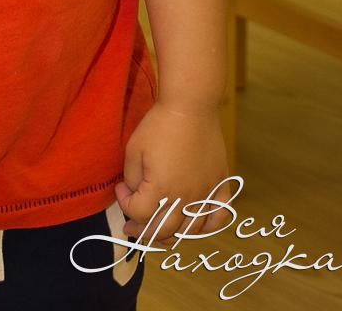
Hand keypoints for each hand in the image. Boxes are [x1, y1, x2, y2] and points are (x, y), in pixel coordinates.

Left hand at [115, 101, 233, 246]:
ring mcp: (206, 194)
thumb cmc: (159, 125)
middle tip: (131, 226)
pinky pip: (220, 216)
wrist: (190, 106)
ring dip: (172, 234)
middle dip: (142, 230)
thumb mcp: (134, 150)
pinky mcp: (220, 185)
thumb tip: (132, 192)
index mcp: (161, 190)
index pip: (139, 213)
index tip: (121, 189)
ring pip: (190, 230)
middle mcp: (185, 198)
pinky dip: (209, 226)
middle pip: (163, 231)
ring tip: (158, 229)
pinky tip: (196, 224)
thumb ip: (132, 179)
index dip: (125, 204)